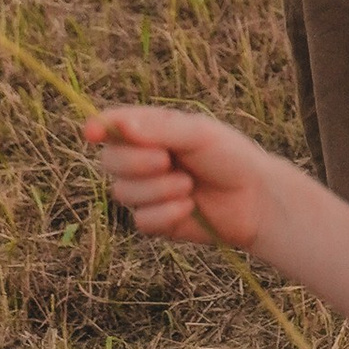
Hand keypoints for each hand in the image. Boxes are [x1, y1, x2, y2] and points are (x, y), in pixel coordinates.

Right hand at [83, 105, 276, 250]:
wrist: (256, 199)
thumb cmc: (230, 156)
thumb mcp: (198, 134)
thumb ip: (159, 130)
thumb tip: (120, 126)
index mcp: (151, 130)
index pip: (113, 126)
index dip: (98, 128)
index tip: (91, 132)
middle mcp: (143, 160)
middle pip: (110, 161)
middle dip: (135, 162)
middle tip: (168, 161)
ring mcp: (148, 193)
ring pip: (123, 193)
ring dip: (157, 190)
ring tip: (188, 185)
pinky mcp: (157, 222)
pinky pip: (141, 222)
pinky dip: (164, 214)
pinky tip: (189, 208)